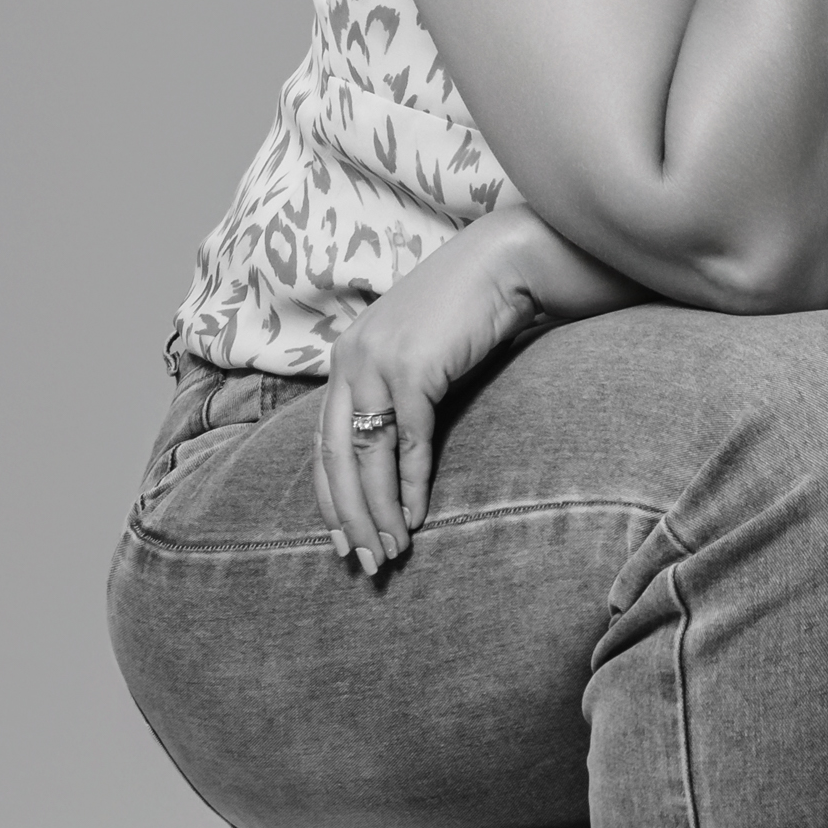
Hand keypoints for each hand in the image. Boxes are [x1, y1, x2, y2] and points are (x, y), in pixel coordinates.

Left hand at [315, 213, 543, 574]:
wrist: (504, 265)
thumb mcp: (416, 354)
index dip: (331, 498)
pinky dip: (410, 485)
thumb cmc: (466, 314)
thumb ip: (395, 395)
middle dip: (350, 516)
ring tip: (393, 550)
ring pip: (368, 456)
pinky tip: (417, 515)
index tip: (342, 540)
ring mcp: (378, 362)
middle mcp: (350, 360)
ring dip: (379, 511)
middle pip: (337, 456)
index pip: (323, 442)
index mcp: (345, 359)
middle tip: (365, 562)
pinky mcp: (413, 369)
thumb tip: (388, 454)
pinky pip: (409, 442)